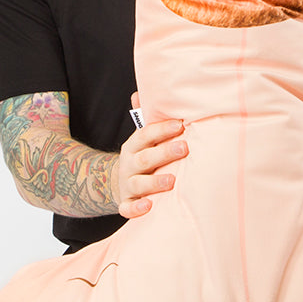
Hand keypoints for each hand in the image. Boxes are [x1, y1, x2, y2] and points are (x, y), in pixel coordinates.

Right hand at [113, 93, 188, 218]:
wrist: (118, 183)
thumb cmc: (142, 156)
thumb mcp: (142, 138)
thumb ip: (146, 117)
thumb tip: (141, 92)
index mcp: (134, 145)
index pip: (146, 134)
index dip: (162, 129)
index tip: (181, 125)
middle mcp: (130, 164)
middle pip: (145, 158)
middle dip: (164, 153)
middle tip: (184, 147)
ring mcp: (127, 184)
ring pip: (138, 184)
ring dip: (154, 182)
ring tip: (172, 180)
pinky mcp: (126, 203)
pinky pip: (128, 208)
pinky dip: (136, 209)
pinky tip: (148, 206)